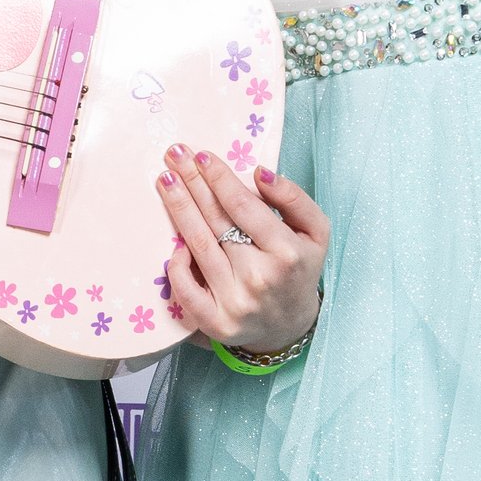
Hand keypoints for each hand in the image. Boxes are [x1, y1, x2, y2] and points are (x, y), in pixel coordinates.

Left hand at [157, 145, 328, 351]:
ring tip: (165, 181)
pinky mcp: (216, 323)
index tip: (202, 156)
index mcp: (286, 252)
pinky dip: (176, 265)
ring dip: (178, 209)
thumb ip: (293, 198)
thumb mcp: (315, 230)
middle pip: (216, 221)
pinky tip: (174, 242)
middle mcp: (259, 277)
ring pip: (198, 246)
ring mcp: (235, 302)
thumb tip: (259, 173)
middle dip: (193, 183)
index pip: (244, 206)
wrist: (289, 325)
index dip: (219, 178)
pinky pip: (186, 290)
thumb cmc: (299, 269)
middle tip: (175, 155)